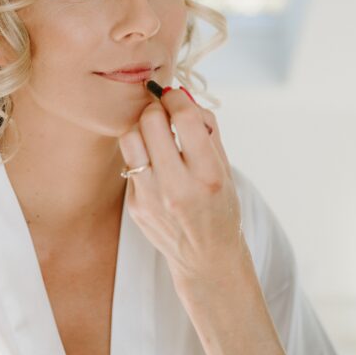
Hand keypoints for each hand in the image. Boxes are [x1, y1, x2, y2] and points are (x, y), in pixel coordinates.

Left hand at [118, 87, 290, 354]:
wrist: (206, 258)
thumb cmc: (220, 206)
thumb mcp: (225, 168)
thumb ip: (207, 129)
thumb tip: (183, 96)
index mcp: (208, 175)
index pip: (184, 118)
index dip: (177, 99)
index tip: (175, 97)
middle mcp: (177, 188)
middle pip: (149, 122)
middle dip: (156, 109)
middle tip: (163, 113)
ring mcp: (151, 198)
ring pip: (130, 138)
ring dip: (141, 129)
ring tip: (155, 135)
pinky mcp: (134, 205)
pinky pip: (130, 163)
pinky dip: (141, 155)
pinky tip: (154, 164)